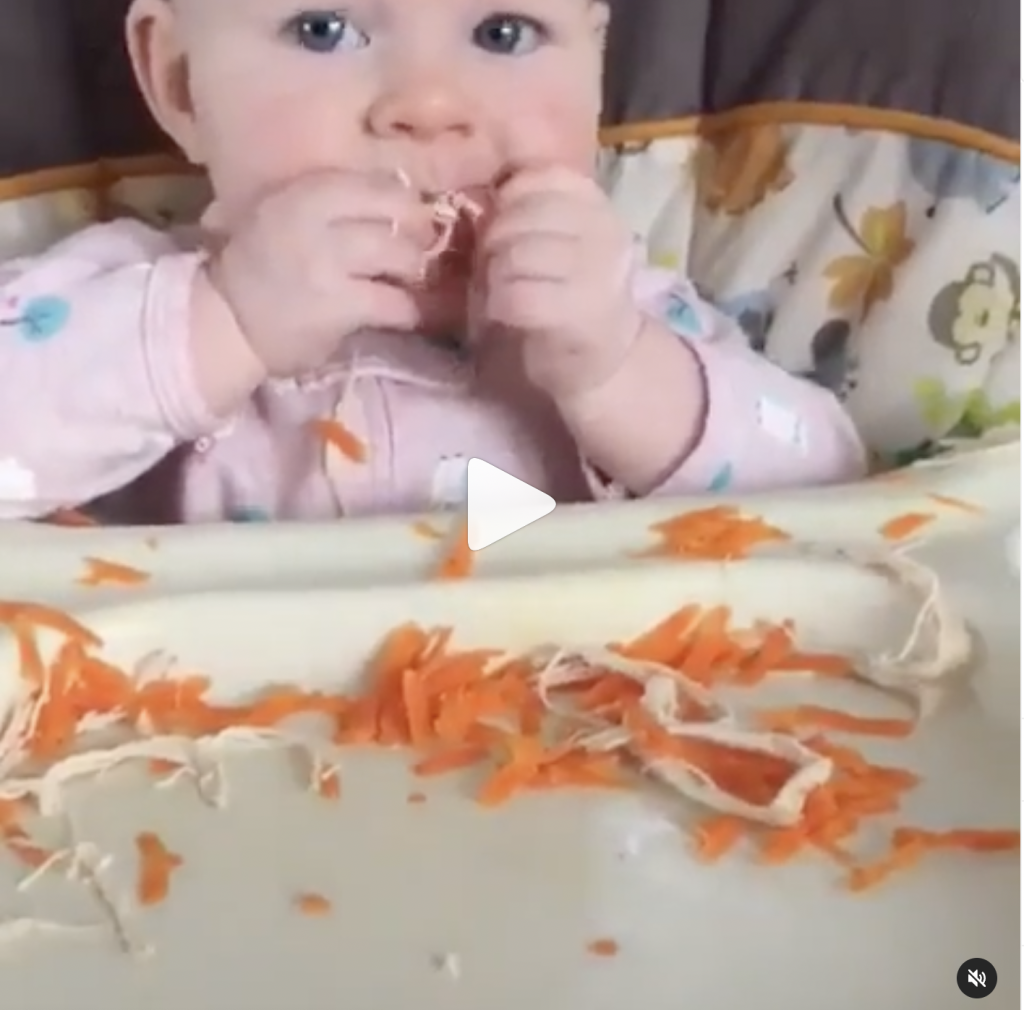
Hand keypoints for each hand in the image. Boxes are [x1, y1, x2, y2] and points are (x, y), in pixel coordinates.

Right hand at [204, 170, 435, 377]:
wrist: (227, 320)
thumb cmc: (258, 264)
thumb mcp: (283, 211)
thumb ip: (332, 200)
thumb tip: (395, 189)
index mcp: (305, 192)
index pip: (380, 184)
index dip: (406, 203)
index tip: (410, 220)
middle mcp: (316, 221)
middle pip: (398, 216)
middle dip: (417, 237)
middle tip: (414, 254)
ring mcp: (328, 264)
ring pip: (400, 257)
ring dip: (412, 273)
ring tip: (407, 283)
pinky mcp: (339, 307)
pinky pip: (393, 304)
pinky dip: (407, 310)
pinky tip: (403, 314)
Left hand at [477, 167, 643, 400]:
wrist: (604, 361)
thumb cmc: (567, 296)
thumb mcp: (554, 240)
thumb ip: (525, 212)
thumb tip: (480, 198)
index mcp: (596, 204)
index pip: (537, 178)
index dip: (506, 203)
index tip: (507, 233)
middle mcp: (604, 231)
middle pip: (517, 217)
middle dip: (491, 244)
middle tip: (492, 271)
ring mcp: (596, 273)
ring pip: (513, 256)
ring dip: (491, 278)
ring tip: (497, 293)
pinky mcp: (580, 314)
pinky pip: (515, 296)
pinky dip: (497, 306)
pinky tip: (504, 315)